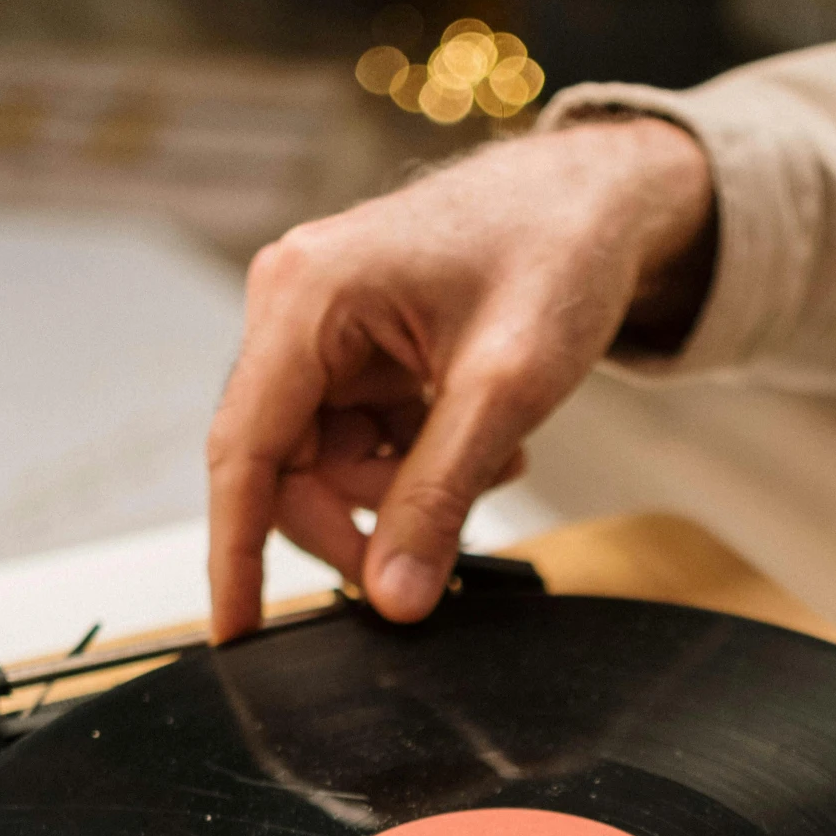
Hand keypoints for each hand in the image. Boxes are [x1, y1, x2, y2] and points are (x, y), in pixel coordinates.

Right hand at [206, 118, 714, 636]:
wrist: (600, 198)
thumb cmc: (556, 255)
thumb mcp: (504, 392)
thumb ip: (438, 498)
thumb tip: (392, 598)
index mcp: (305, 298)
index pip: (243, 453)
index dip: (236, 555)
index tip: (239, 636)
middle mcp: (292, 307)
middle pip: (287, 471)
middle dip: (366, 519)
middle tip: (443, 551)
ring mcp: (318, 329)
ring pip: (328, 467)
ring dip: (404, 490)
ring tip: (489, 459)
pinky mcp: (351, 348)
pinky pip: (359, 443)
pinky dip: (416, 463)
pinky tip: (478, 435)